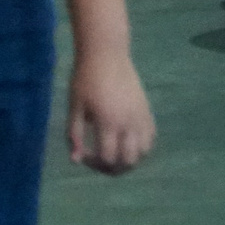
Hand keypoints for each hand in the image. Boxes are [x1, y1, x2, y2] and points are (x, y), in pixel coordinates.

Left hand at [67, 51, 155, 173]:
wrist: (107, 56)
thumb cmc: (85, 79)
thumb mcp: (75, 107)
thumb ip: (74, 135)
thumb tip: (75, 161)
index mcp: (108, 123)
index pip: (106, 158)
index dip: (93, 163)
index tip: (83, 155)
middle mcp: (129, 124)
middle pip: (128, 161)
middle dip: (112, 168)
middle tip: (97, 161)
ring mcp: (141, 118)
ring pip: (142, 153)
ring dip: (127, 160)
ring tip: (112, 153)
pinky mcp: (148, 112)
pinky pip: (150, 139)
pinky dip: (139, 148)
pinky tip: (125, 143)